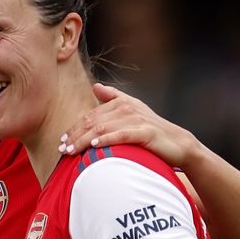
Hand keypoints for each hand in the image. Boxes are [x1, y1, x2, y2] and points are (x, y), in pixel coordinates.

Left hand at [59, 83, 198, 168]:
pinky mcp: (145, 132)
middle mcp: (127, 107)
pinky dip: (105, 140)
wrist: (178, 143)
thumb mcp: (133, 110)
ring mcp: (136, 119)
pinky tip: (93, 146)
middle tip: (62, 148)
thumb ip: (114, 98)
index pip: (91, 115)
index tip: (62, 140)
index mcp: (121, 102)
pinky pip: (120, 136)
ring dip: (84, 141)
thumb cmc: (151, 130)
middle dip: (75, 135)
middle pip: (93, 122)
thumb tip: (96, 87)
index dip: (75, 127)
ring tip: (71, 151)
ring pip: (102, 129)